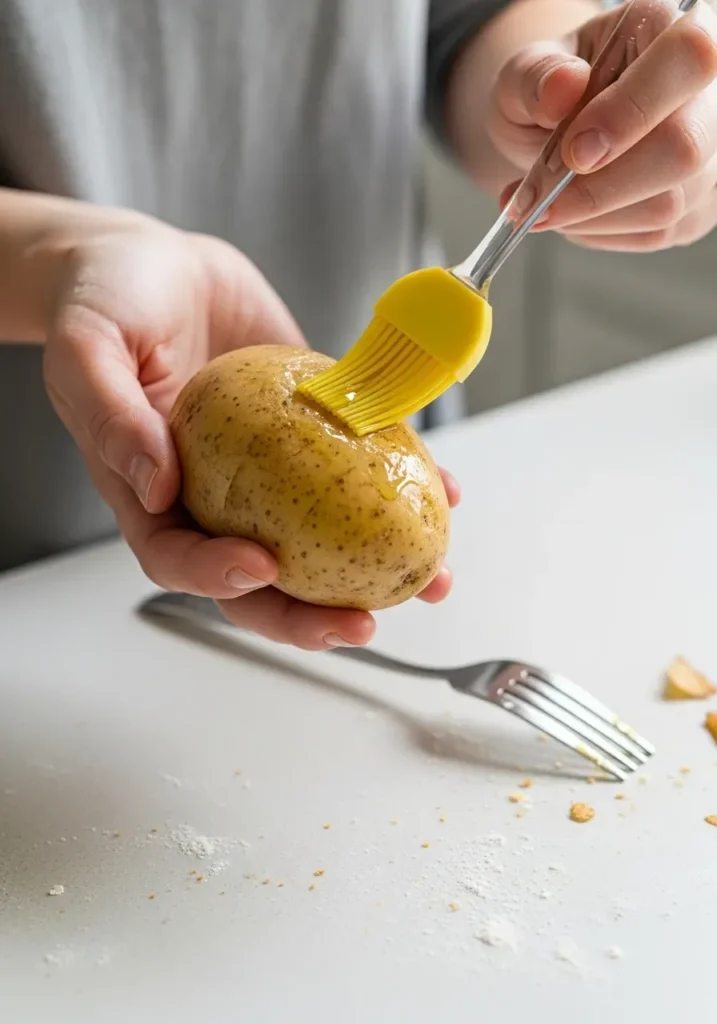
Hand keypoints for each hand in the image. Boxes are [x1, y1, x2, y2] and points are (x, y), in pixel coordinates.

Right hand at [43, 213, 457, 648]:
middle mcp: (213, 494)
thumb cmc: (106, 302)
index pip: (178, 557)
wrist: (160, 263)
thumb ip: (112, 416)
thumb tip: (155, 486)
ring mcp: (267, 472)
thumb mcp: (87, 349)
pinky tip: (443, 491)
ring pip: (319, 537)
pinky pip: (356, 470)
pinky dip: (399, 485)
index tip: (263, 567)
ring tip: (429, 579)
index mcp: (149, 492)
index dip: (217, 578)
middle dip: (311, 612)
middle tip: (360, 622)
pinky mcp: (310, 435)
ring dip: (374, 568)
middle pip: (259, 576)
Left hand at [488, 0, 716, 249]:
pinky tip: (570, 213)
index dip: (630, 112)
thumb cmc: (548, 96)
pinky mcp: (698, 207)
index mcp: (667, 30)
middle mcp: (706, 91)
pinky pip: (651, 235)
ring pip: (665, 205)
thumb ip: (534, 78)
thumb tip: (561, 89)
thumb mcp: (523, 75)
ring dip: (587, 217)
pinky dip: (597, 232)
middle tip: (537, 201)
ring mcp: (710, 156)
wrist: (557, 134)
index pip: (686, 58)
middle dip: (599, 188)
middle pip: (683, 149)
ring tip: (540, 203)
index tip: (572, 152)